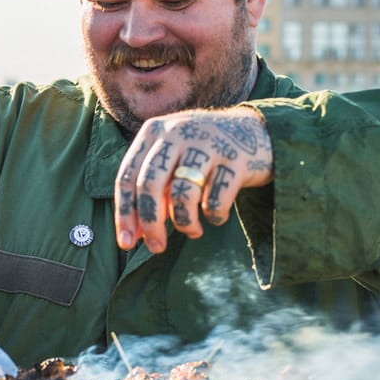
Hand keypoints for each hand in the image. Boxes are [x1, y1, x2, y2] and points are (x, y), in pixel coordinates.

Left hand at [115, 107, 272, 252]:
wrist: (256, 133)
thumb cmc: (203, 154)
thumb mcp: (173, 161)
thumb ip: (152, 192)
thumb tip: (131, 237)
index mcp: (153, 131)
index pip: (127, 176)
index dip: (124, 213)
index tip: (126, 243)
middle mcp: (177, 132)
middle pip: (150, 185)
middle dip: (150, 223)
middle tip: (157, 247)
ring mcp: (207, 143)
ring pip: (182, 195)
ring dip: (184, 224)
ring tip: (193, 231)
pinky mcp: (235, 157)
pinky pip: (215, 201)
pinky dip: (214, 217)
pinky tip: (217, 216)